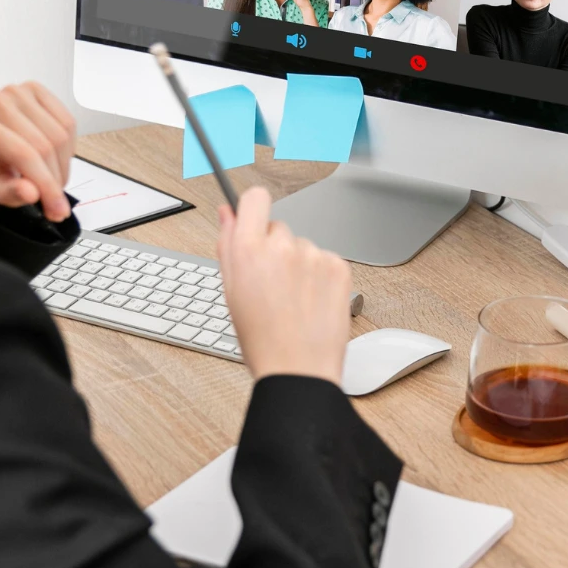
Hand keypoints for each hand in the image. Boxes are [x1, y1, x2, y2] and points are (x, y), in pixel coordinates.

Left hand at [0, 82, 76, 220]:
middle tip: (56, 202)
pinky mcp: (35, 89)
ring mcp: (17, 91)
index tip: (57, 211)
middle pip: (45, 145)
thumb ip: (7, 193)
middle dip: (56, 180)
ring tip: (53, 181)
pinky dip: (68, 147)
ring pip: (61, 134)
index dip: (46, 185)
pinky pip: (68, 121)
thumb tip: (31, 193)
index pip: (23, 155)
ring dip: (64, 166)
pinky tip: (55, 159)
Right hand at [216, 188, 352, 382]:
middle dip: (274, 249)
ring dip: (299, 265)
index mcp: (248, 250)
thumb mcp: (232, 292)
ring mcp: (313, 255)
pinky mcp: (339, 266)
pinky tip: (312, 302)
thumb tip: (228, 213)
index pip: (255, 198)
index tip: (254, 221)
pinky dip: (320, 277)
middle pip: (279, 227)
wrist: (298, 370)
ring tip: (294, 301)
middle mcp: (282, 246)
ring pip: (303, 246)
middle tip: (272, 285)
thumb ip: (228, 246)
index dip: (253, 209)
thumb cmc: (262, 339)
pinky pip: (325, 260)